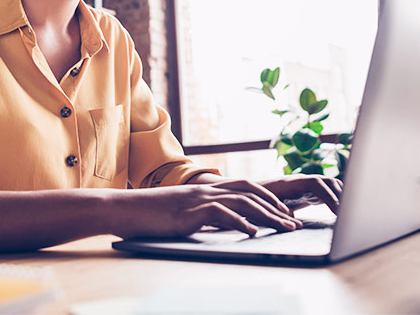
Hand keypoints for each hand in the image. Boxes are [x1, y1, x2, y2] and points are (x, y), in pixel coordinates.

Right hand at [111, 178, 302, 238]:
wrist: (125, 209)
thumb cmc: (150, 214)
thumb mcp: (182, 212)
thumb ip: (202, 214)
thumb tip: (221, 225)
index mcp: (206, 189)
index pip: (246, 187)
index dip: (268, 198)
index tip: (285, 212)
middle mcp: (206, 190)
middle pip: (251, 194)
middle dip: (276, 208)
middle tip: (294, 223)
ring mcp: (198, 199)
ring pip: (242, 203)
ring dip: (267, 217)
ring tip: (284, 229)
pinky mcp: (189, 212)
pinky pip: (220, 214)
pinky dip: (239, 222)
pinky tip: (252, 233)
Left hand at [259, 174, 342, 213]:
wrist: (251, 195)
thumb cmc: (257, 202)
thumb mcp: (266, 207)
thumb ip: (279, 211)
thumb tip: (292, 219)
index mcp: (291, 183)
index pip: (316, 183)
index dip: (328, 195)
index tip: (338, 210)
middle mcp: (301, 181)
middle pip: (327, 182)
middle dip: (340, 196)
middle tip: (349, 214)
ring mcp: (306, 185)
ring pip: (329, 185)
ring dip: (341, 196)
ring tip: (349, 213)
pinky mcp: (309, 192)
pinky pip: (327, 191)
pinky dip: (337, 198)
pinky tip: (342, 211)